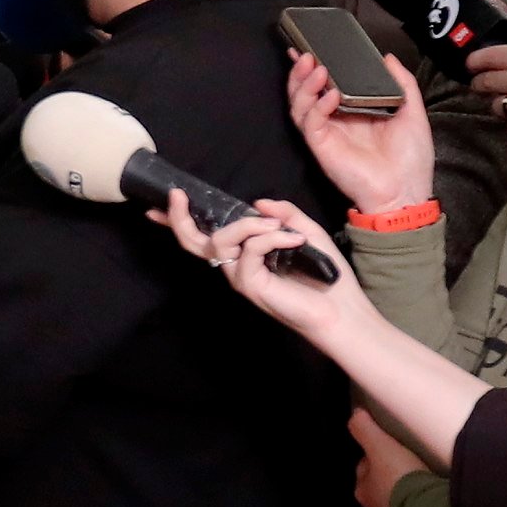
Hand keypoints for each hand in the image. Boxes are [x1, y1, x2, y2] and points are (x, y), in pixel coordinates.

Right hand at [152, 189, 374, 343]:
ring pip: (221, 241)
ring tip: (278, 227)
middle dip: (180, 218)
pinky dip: (272, 238)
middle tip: (177, 197)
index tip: (165, 200)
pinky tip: (295, 240)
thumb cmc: (324, 275)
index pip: (206, 235)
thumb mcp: (305, 231)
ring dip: (248, 225)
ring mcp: (239, 276)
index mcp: (244, 253)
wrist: (340, 309)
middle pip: (194, 242)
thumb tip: (258, 202)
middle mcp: (235, 265)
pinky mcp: (250, 284)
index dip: (180, 220)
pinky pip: (251, 250)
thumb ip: (283, 215)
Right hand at [286, 54, 437, 214]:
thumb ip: (401, 83)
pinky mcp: (322, 147)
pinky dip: (318, 106)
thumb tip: (387, 57)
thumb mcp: (412, 111)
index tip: (312, 46)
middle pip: (305, 92)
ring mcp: (326, 134)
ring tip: (315, 67)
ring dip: (303, 85)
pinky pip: (311, 123)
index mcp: (352, 111)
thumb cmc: (411, 156)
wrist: (406, 190)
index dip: (316, 66)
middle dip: (301, 72)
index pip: (326, 84)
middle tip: (304, 53)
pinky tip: (331, 95)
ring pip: (300, 105)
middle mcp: (335, 120)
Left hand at [348, 407, 419, 506]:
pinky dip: (419, 500)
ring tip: (422, 476)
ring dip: (405, 488)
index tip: (388, 447)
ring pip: (397, 497)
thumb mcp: (379, 446)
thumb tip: (354, 412)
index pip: (365, 467)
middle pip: (380, 484)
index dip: (375, 455)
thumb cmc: (398, 476)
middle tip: (407, 461)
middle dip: (390, 474)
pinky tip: (430, 493)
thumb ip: (364, 429)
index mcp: (361, 490)